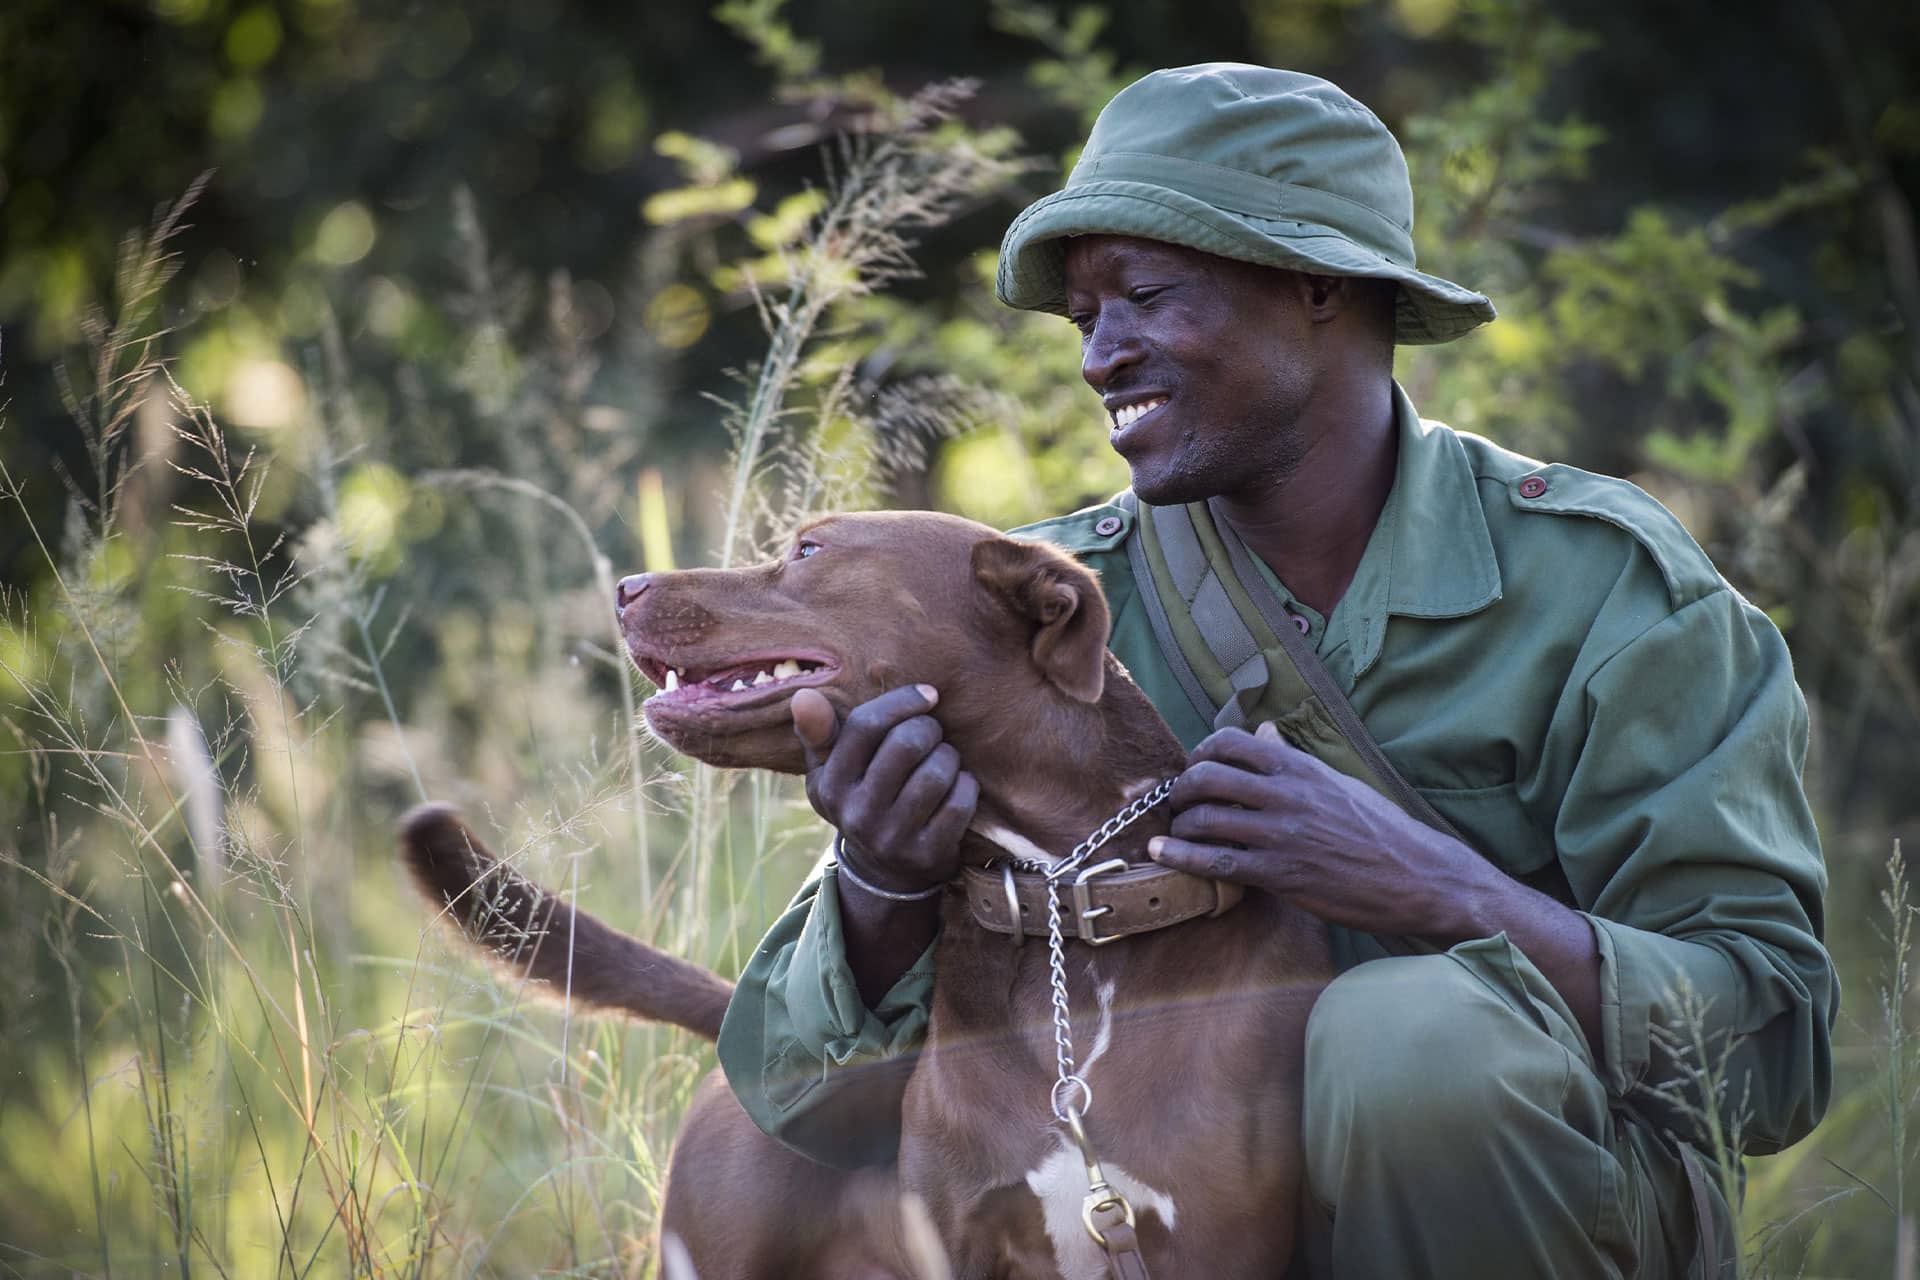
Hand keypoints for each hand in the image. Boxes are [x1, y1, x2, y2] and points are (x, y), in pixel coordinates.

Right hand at [791, 684, 977, 897]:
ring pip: (938, 771)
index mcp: (830, 786)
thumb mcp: (829, 770)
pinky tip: (957, 786)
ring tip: (943, 760)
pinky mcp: (927, 854)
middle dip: (930, 728)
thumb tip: (803, 695)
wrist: (884, 872)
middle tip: (933, 733)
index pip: (865, 726)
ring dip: (950, 757)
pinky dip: (966, 785)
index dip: (902, 702)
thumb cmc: (859, 798)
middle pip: (907, 744)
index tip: (928, 695)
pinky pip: (960, 801)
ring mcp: (893, 838)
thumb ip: (818, 731)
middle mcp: (857, 814)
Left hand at [1147, 722, 1492, 939]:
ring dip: (1180, 824)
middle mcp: (1287, 794)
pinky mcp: (1281, 874)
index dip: (1201, 752)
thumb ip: (1293, 759)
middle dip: (1180, 788)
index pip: (1230, 741)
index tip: (1195, 768)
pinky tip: (1162, 852)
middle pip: (1206, 776)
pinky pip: (1217, 862)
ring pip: (1206, 818)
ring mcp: (1282, 834)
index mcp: (1301, 767)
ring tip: (1175, 831)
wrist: (1419, 876)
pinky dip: (1181, 855)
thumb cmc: (1380, 829)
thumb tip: (1263, 732)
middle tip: (1177, 802)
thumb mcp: (1338, 781)